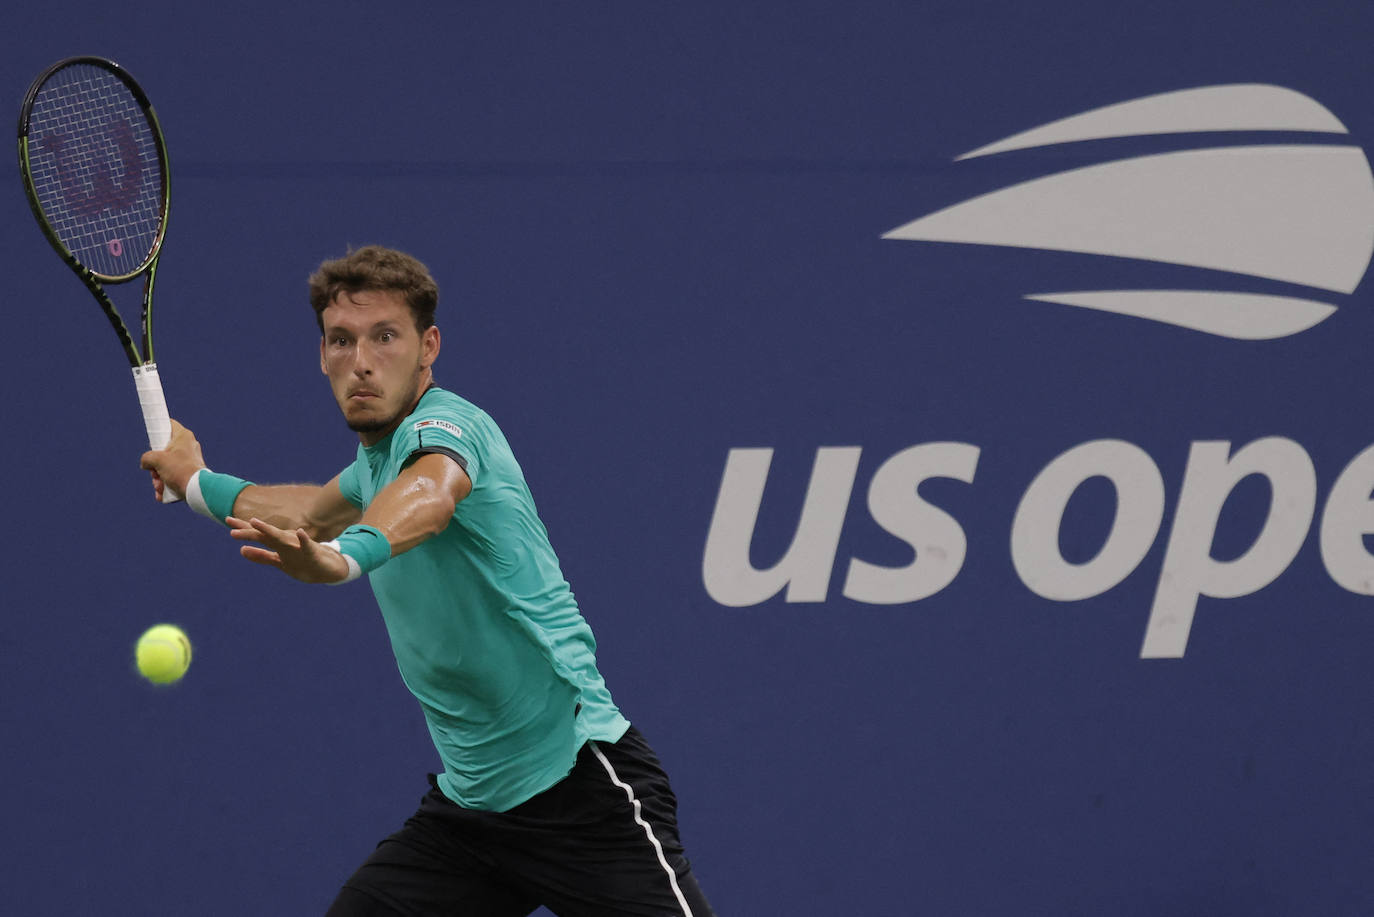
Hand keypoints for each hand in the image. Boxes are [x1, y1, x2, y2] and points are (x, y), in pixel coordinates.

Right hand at [139, 419, 205, 502]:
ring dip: (159, 478)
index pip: (168, 424)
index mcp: (183, 436)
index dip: (157, 430)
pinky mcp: (190, 473)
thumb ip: (147, 458)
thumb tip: (146, 464)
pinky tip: (162, 493)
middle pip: (163, 451)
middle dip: (155, 466)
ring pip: (167, 467)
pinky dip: (166, 485)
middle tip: (154, 472)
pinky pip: (174, 477)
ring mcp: (189, 460)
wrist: (198, 489)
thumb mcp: (157, 460)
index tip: (151, 438)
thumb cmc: (180, 470)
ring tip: (160, 486)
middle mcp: (188, 446)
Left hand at [227, 516, 350, 583]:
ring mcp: (298, 546)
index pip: (258, 535)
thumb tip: (241, 551)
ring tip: (255, 523)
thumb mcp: (279, 560)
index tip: (227, 520)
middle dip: (248, 530)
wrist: (328, 568)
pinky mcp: (312, 552)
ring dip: (268, 531)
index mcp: (278, 544)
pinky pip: (307, 545)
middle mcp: (286, 541)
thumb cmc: (303, 562)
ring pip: (281, 538)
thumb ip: (261, 556)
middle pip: (264, 535)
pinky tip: (301, 533)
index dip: (243, 528)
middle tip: (230, 523)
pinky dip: (304, 539)